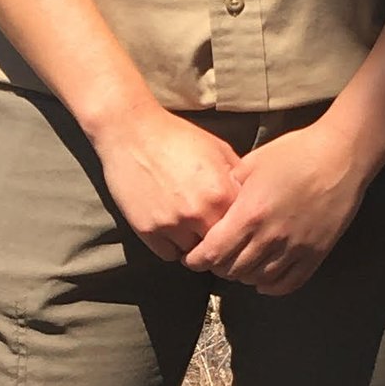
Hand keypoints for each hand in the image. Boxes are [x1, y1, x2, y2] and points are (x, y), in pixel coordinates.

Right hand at [94, 104, 245, 259]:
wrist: (130, 131)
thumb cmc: (177, 137)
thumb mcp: (218, 149)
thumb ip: (239, 178)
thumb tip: (254, 201)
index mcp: (222, 193)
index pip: (242, 229)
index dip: (239, 229)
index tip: (234, 228)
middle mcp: (199, 213)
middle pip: (219, 247)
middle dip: (217, 240)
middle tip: (211, 232)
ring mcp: (172, 224)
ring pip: (194, 254)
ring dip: (194, 244)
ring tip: (188, 225)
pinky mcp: (147, 231)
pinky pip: (168, 254)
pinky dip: (171, 245)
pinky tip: (169, 226)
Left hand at [183, 119, 372, 294]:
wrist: (341, 155)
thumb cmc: (295, 153)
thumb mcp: (251, 163)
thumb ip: (230, 188)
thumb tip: (217, 203)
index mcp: (249, 214)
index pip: (213, 253)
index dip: (197, 260)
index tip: (192, 258)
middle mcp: (270, 237)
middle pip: (232, 270)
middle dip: (218, 267)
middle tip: (215, 259)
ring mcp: (295, 248)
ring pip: (258, 279)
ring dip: (243, 275)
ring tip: (238, 265)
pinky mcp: (316, 253)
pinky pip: (288, 283)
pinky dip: (271, 286)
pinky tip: (263, 279)